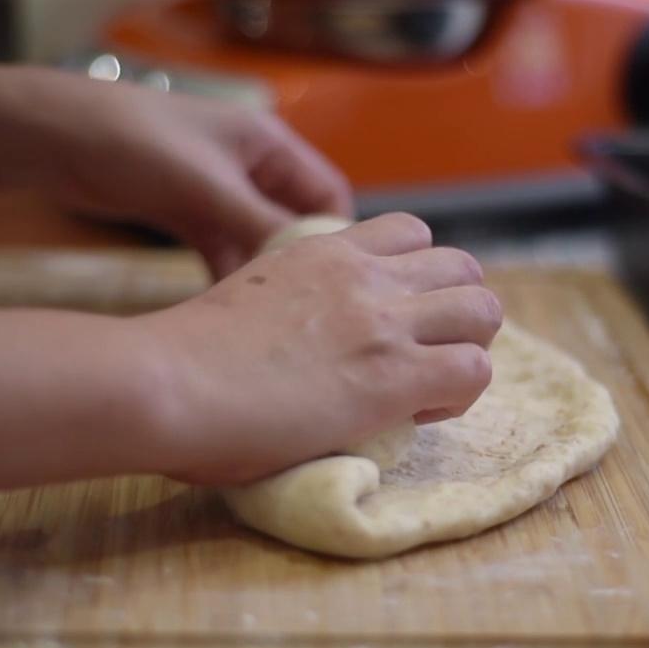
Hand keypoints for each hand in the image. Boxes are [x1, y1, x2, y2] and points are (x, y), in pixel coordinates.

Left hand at [18, 70, 352, 277]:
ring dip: (259, 273)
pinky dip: (226, 275)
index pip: (327, 192)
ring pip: (257, 241)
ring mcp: (217, 191)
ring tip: (266, 316)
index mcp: (268, 142)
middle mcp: (249, 166)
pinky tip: (227, 310)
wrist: (54, 137)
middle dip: (298, 261)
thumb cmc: (136, 142)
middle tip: (303, 308)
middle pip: (294, 221)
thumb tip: (312, 266)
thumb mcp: (208, 187)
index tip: (335, 281)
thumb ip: (261, 224)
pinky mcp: (186, 213)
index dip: (336, 235)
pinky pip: (221, 250)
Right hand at [134, 213, 501, 485]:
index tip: (390, 322)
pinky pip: (475, 369)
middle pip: (463, 265)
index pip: (410, 233)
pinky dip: (461, 394)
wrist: (164, 382)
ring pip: (484, 310)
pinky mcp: (394, 375)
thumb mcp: (248, 299)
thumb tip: (292, 345)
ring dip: (469, 348)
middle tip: (424, 355)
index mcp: (325, 252)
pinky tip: (420, 413)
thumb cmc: (180, 359)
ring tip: (431, 386)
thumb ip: (288, 305)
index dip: (417, 278)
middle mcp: (364, 276)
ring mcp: (383, 322)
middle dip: (457, 310)